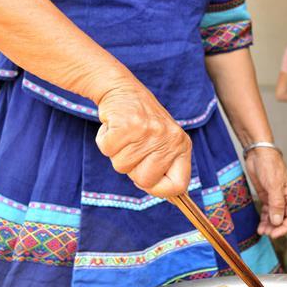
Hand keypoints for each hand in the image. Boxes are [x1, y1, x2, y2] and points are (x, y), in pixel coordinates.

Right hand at [96, 81, 190, 198]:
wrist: (122, 88)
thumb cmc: (141, 120)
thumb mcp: (163, 141)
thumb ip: (164, 166)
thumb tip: (171, 197)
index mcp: (181, 145)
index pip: (179, 185)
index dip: (159, 189)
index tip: (148, 180)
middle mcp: (168, 139)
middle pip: (145, 181)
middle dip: (132, 169)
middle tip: (132, 147)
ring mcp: (148, 132)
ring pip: (122, 167)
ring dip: (116, 153)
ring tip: (124, 135)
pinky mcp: (126, 125)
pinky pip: (108, 150)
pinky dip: (104, 140)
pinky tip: (113, 127)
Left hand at [245, 148, 286, 238]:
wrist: (258, 153)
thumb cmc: (269, 164)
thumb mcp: (274, 185)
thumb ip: (276, 204)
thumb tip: (277, 221)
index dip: (285, 227)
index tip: (275, 234)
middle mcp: (284, 197)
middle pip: (283, 218)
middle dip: (276, 228)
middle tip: (266, 233)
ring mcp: (275, 197)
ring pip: (275, 216)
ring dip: (269, 225)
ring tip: (262, 232)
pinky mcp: (266, 195)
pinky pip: (267, 211)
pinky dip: (264, 219)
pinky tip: (260, 225)